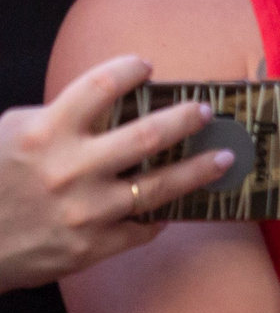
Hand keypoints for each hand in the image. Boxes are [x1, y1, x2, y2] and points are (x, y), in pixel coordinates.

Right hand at [0, 56, 229, 291]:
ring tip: (225, 158)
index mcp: (44, 134)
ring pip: (159, 187)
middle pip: (146, 136)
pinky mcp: (93, 246)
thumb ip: (56, 118)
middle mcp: (69, 170)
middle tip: (204, 111)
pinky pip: (143, 228)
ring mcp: (85, 211)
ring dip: (199, 170)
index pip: (99, 87)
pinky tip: (174, 207)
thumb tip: (107, 105)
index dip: (128, 70)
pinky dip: (159, 217)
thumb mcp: (11, 136)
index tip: (146, 65)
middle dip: (184, 119)